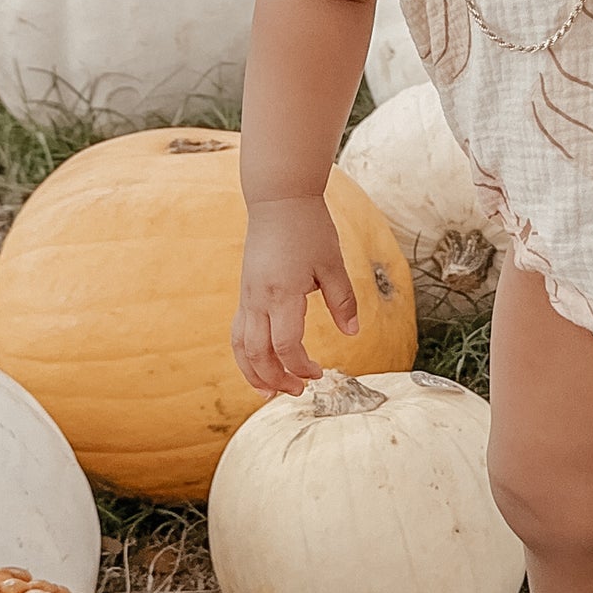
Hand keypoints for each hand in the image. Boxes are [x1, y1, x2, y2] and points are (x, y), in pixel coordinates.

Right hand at [232, 195, 358, 397]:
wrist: (278, 200)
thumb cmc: (309, 228)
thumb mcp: (333, 264)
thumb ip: (343, 301)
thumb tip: (353, 333)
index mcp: (283, 294)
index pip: (286, 345)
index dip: (301, 366)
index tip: (319, 373)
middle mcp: (258, 299)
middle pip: (258, 354)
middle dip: (276, 379)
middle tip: (298, 392)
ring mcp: (248, 296)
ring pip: (241, 346)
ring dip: (253, 373)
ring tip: (269, 392)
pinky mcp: (246, 292)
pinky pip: (239, 331)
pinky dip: (246, 354)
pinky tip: (259, 363)